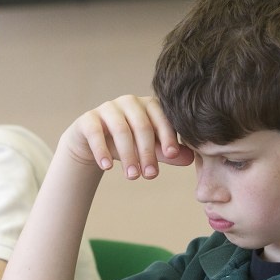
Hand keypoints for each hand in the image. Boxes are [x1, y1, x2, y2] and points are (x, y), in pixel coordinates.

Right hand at [63, 95, 193, 179]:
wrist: (91, 143)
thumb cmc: (126, 143)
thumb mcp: (148, 148)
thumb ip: (167, 152)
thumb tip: (191, 159)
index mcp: (149, 105)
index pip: (161, 117)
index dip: (167, 136)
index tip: (172, 155)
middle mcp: (129, 102)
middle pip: (142, 125)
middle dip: (147, 152)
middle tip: (150, 175)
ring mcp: (107, 108)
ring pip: (120, 130)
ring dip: (128, 155)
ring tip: (132, 177)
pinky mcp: (88, 119)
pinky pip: (95, 133)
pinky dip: (102, 151)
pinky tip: (107, 168)